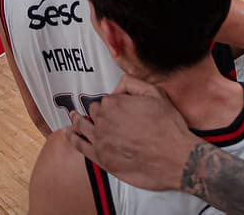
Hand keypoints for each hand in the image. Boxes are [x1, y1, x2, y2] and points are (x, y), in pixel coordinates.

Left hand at [66, 75, 195, 191]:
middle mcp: (103, 121)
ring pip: (82, 127)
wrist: (174, 156)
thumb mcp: (156, 94)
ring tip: (73, 117)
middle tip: (99, 112)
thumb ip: (133, 84)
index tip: (118, 105)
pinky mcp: (101, 158)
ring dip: (77, 120)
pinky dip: (73, 138)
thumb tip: (118, 85)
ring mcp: (100, 141)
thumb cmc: (168, 127)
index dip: (113, 101)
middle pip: (94, 112)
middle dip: (97, 111)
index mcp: (115, 104)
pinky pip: (80, 146)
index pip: (106, 99)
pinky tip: (69, 134)